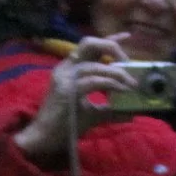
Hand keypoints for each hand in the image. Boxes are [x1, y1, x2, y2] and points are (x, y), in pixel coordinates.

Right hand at [12, 36, 141, 164]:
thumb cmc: (66, 125)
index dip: (109, 39)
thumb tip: (131, 112)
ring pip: (94, 64)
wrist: (45, 139)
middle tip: (128, 63)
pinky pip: (93, 81)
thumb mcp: (92, 114)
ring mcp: (64, 77)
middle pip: (89, 43)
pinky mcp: (66, 90)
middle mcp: (66, 68)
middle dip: (112, 48)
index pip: (90, 46)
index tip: (127, 36)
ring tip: (131, 84)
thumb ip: (110, 109)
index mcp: (70, 69)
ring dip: (116, 72)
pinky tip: (121, 90)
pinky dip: (110, 83)